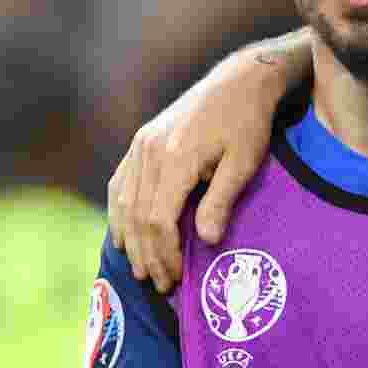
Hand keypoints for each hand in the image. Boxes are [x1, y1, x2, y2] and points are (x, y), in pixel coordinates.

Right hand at [108, 41, 299, 291]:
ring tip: (141, 269)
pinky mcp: (142, 141)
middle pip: (137, 215)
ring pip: (123, 201)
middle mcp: (150, 150)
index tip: (176, 278)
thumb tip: (206, 240)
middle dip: (147, 254)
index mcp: (175, 157)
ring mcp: (142, 144)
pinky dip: (119, 212)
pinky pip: (121, 183)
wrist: (238, 82)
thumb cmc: (248, 123)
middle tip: (160, 285)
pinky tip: (123, 235)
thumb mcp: (244, 162)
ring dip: (130, 239)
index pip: (158, 219)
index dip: (165, 253)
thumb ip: (222, 201)